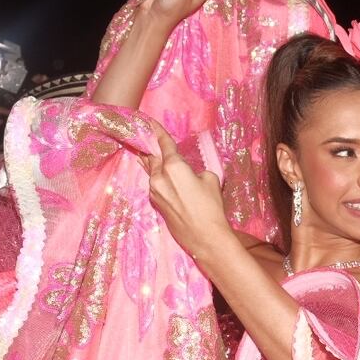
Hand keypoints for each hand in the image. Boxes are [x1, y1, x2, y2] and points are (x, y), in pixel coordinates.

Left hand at [142, 122, 228, 260]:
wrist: (204, 237)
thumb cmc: (211, 207)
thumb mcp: (211, 179)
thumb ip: (197, 169)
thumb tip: (191, 172)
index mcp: (173, 166)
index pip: (163, 142)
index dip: (157, 130)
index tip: (149, 122)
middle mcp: (159, 176)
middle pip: (152, 155)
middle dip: (151, 145)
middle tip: (148, 136)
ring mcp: (154, 190)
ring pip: (151, 170)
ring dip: (153, 161)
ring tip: (153, 154)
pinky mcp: (155, 202)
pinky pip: (154, 183)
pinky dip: (157, 176)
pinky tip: (162, 176)